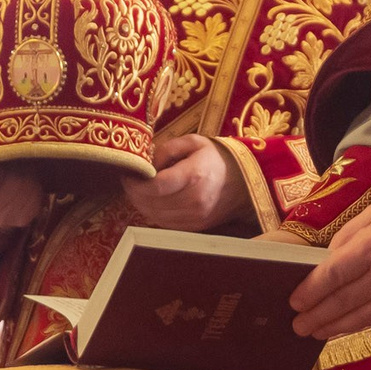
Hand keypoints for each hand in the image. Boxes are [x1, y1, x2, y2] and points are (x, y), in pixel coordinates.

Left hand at [123, 134, 246, 231]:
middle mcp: (195, 200)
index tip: (128, 175)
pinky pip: (165, 224)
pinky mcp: (195, 227)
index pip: (156, 187)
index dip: (136, 184)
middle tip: (130, 182)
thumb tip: (149, 166)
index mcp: (194, 176)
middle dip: (134, 194)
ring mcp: (196, 217)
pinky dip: (153, 214)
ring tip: (139, 191)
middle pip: (152, 204)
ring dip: (142, 205)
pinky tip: (153, 201)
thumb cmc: (214, 158)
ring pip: (155, 217)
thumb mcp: (193, 142)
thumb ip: (167, 149)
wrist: (241, 182)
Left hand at [289, 184, 370, 339]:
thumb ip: (349, 235)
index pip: (332, 275)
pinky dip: (360, 324)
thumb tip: (328, 261)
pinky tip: (345, 327)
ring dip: (334, 327)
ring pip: (360, 317)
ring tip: (314, 333)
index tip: (294, 302)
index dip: (310, 291)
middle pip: (342, 301)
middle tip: (296, 326)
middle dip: (316, 316)